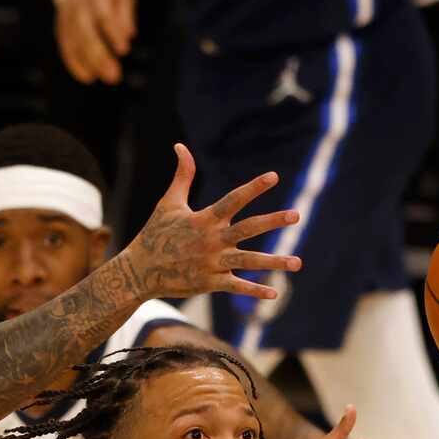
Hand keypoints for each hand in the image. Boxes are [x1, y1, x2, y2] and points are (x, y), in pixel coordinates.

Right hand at [55, 0, 135, 83]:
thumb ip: (126, 11)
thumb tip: (128, 34)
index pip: (102, 12)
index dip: (113, 32)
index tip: (123, 50)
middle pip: (83, 28)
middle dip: (98, 54)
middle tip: (113, 74)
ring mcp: (66, 10)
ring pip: (71, 38)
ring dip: (85, 62)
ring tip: (99, 78)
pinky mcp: (62, 22)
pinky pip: (64, 43)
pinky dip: (74, 62)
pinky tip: (86, 76)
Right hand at [119, 146, 302, 302]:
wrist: (140, 270)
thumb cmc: (155, 233)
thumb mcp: (168, 202)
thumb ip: (183, 175)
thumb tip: (181, 146)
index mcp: (204, 219)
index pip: (233, 200)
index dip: (253, 188)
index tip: (274, 177)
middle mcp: (212, 240)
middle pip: (248, 229)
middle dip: (273, 221)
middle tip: (296, 214)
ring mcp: (212, 263)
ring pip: (248, 262)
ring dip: (274, 262)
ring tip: (298, 262)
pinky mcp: (210, 283)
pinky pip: (236, 287)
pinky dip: (254, 291)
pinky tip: (274, 292)